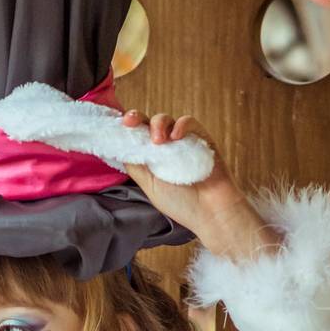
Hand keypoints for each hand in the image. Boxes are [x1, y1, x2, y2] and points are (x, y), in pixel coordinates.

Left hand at [120, 110, 270, 257]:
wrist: (211, 212)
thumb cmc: (181, 203)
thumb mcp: (151, 186)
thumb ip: (136, 167)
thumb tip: (120, 147)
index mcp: (151, 158)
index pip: (136, 136)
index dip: (127, 128)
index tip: (118, 126)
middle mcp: (165, 147)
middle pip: (148, 123)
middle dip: (136, 118)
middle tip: (130, 122)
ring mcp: (183, 141)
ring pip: (167, 120)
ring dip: (158, 124)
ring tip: (158, 140)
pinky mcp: (201, 138)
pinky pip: (190, 122)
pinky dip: (181, 125)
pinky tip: (176, 136)